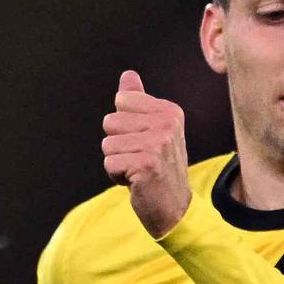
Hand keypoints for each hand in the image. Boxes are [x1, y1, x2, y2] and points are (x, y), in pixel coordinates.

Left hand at [103, 71, 192, 238]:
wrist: (175, 207)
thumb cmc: (160, 166)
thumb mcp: (153, 130)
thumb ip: (138, 101)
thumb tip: (128, 75)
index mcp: (170, 112)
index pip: (122, 100)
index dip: (124, 124)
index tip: (144, 139)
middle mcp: (167, 125)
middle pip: (110, 122)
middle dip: (118, 143)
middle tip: (141, 158)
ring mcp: (158, 144)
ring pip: (107, 143)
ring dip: (117, 161)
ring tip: (139, 170)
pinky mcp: (146, 164)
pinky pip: (109, 162)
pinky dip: (117, 176)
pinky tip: (136, 181)